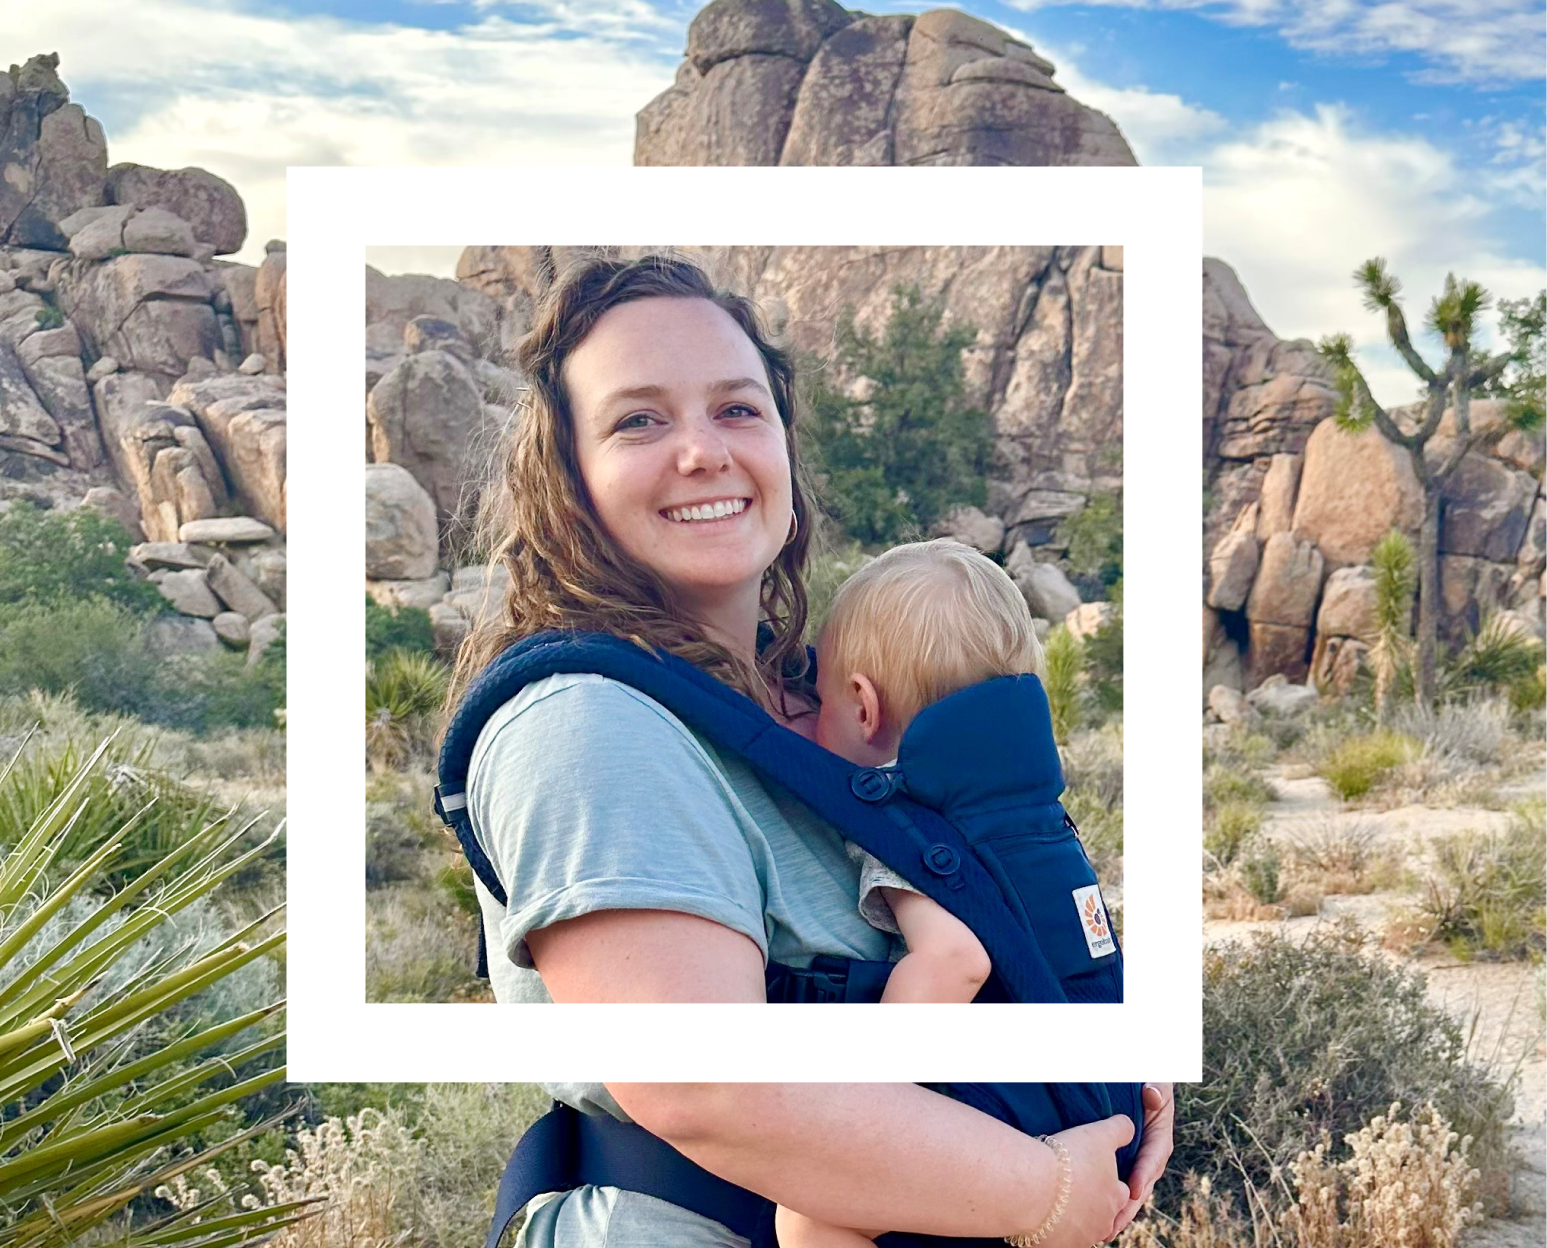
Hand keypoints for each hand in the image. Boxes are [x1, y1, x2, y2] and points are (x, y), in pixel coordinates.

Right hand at [1037, 1114, 1133, 1247]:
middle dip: (1092, 1204)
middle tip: (1075, 1188)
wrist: (1032, 1187)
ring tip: (1056, 1201)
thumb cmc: (1068, 1159)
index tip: (1094, 1172)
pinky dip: (1052, 1229)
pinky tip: (1041, 1214)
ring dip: (1073, 1218)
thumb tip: (1131, 1125)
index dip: (1109, 1181)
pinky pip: (1058, 1240)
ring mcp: (1080, 1238)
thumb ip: (1120, 1129)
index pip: (1122, 1191)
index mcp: (1116, 1196)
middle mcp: (1103, 1222)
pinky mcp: (1057, 1246)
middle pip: (1103, 1215)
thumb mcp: (1099, 1134)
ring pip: (1082, 1230)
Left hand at [1110, 1083, 1174, 1236]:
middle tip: (1115, 1223)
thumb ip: (1157, 1086)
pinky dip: (1109, 1204)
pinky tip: (1096, 1221)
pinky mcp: (1123, 1165)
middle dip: (1130, 1205)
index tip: (1133, 1189)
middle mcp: (1150, 1153)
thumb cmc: (1145, 1079)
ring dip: (1120, 1212)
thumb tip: (1152, 1094)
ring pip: (1131, 1191)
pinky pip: (1118, 1186)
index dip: (1144, 1173)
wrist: (1135, 1081)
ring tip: (1105, 1232)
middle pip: (1143, 1183)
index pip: (1154, 1156)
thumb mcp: (1155, 1079)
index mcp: (1159, 1135)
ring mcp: (1137, 1162)